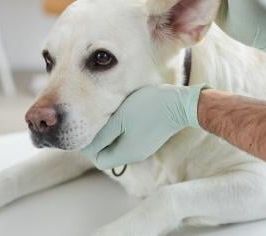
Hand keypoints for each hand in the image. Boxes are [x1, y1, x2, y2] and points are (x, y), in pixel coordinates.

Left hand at [81, 84, 207, 169]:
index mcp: (126, 153)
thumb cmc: (148, 108)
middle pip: (108, 155)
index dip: (89, 148)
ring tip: (105, 118)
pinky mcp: (148, 139)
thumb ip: (103, 135)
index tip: (85, 131)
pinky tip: (120, 117)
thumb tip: (86, 146)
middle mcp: (135, 155)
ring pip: (118, 147)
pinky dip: (120, 132)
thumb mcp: (120, 119)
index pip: (99, 161)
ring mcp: (143, 148)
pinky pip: (128, 140)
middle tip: (92, 122)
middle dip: (98, 141)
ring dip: (109, 136)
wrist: (180, 104)